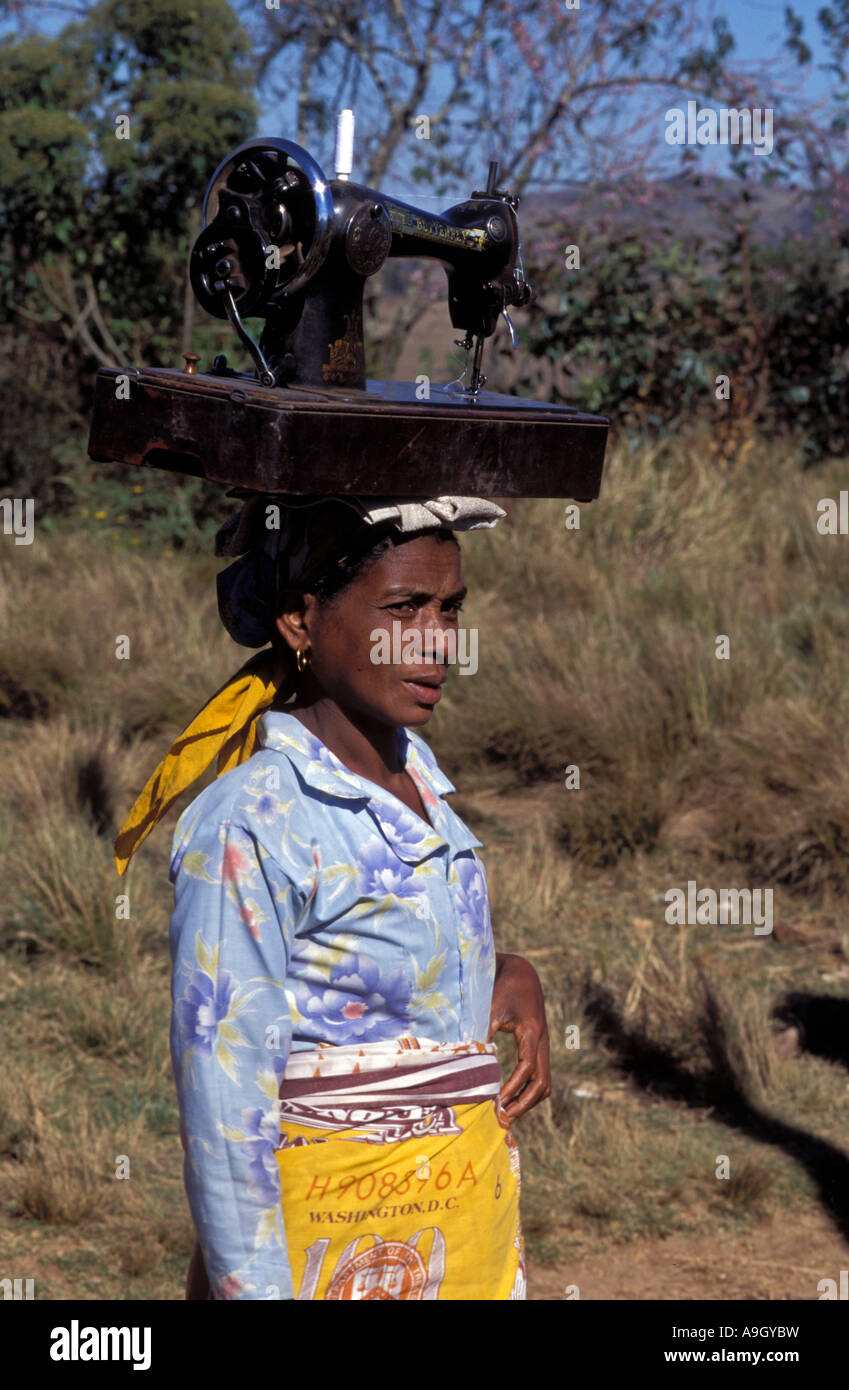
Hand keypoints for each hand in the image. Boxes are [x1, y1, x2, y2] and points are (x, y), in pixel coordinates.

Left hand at [487, 952, 550, 1122]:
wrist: (520, 969)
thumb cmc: (501, 985)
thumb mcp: (489, 1007)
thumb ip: (483, 1034)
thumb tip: (468, 1063)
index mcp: (531, 1032)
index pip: (526, 1070)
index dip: (512, 1088)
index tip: (495, 1102)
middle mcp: (542, 1041)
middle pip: (542, 1084)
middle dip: (524, 1104)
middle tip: (504, 1119)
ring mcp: (542, 1044)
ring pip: (544, 1082)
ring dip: (528, 1100)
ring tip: (507, 1113)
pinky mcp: (537, 1045)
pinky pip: (538, 1073)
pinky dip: (527, 1089)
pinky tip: (509, 1096)